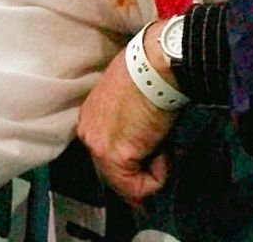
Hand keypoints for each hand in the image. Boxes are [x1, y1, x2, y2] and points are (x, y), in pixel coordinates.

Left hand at [76, 23, 177, 203]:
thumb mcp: (131, 98)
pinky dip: (157, 178)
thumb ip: (130, 123)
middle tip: (165, 155)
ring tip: (165, 148)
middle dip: (142, 173)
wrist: (155, 65)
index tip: (156, 158)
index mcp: (90, 117)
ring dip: (151, 174)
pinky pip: (137, 188)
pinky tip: (165, 153)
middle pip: (113, 173)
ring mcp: (97, 145)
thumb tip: (149, 145)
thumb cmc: (150, 74)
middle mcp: (87, 132)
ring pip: (125, 184)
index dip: (134, 164)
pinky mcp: (114, 155)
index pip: (106, 155)